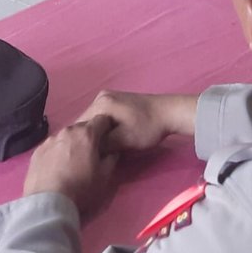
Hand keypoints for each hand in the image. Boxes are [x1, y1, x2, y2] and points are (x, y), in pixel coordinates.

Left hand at [22, 115, 118, 219]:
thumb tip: (112, 151)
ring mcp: (50, 140)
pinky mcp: (37, 151)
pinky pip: (52, 146)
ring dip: (71, 143)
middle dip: (88, 136)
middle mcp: (67, 131)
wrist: (49, 202)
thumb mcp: (104, 177)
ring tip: (71, 161)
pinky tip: (56, 167)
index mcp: (86, 134)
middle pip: (82, 127)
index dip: (107, 126)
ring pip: (66, 136)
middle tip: (90, 152)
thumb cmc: (81, 188)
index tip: (109, 136)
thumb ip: (111, 159)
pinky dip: (57, 152)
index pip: (102, 119)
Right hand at [76, 90, 196, 152]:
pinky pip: (102, 117)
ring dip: (96, 134)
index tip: (82, 156)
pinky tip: (107, 139)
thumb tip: (87, 151)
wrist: (170, 113)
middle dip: (88, 138)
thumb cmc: (147, 127)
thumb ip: (103, 145)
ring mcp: (109, 97)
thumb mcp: (124, 140)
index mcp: (101, 104)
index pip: (81, 126)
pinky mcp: (116, 101)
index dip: (81, 142)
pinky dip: (103, 129)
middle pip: (87, 122)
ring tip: (99, 149)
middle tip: (90, 154)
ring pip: (95, 121)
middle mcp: (101, 97)